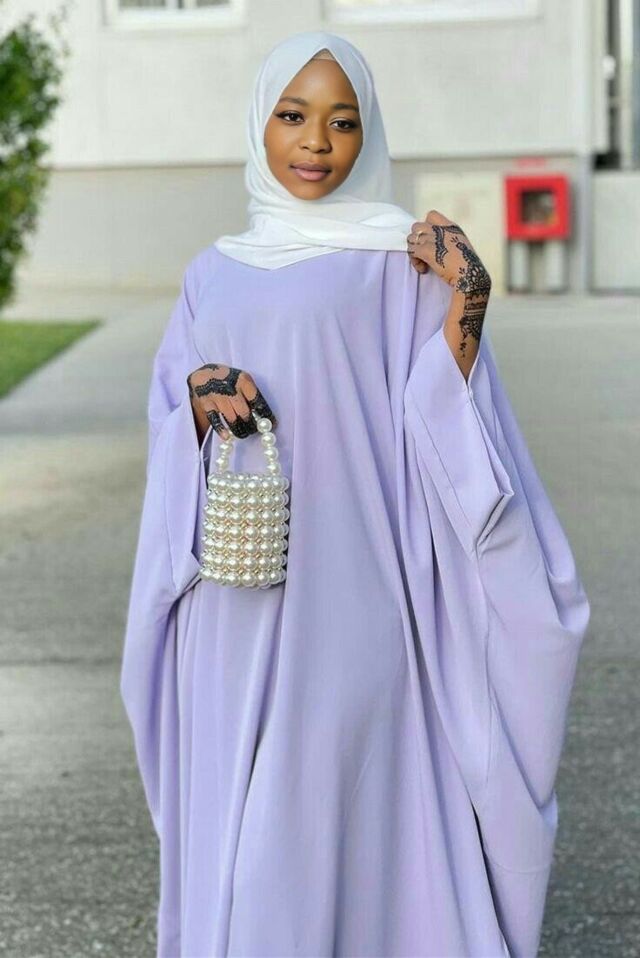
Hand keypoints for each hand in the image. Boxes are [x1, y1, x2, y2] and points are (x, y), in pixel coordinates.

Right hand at [186, 363, 276, 440]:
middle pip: (244, 412)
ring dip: (238, 428)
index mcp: (244, 380)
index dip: (265, 415)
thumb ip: (251, 395)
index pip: (257, 401)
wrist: (206, 374)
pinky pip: (215, 419)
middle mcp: (231, 387)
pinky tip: (226, 437)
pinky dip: (221, 429)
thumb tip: (263, 416)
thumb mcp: (243, 381)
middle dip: (251, 424)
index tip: (272, 425)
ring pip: (231, 418)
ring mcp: (218, 395)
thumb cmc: (231, 381)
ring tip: (243, 433)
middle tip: (254, 430)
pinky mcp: (207, 403)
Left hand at [407, 209, 491, 345]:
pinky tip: (423, 270)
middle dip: (416, 239)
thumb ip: (449, 241)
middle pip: (417, 226)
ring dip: (414, 252)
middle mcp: (442, 229)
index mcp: (451, 227)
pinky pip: (411, 251)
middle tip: (423, 253)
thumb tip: (436, 246)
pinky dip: (415, 262)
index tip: (430, 241)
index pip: (431, 215)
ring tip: (423, 264)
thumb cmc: (468, 267)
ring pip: (411, 239)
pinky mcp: (427, 250)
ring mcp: (434, 239)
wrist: (470, 276)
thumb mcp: (461, 247)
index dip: (426, 227)